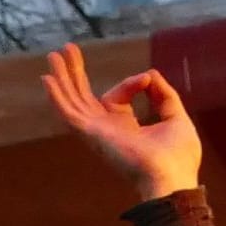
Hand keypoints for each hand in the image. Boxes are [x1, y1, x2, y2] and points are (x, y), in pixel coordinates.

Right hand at [40, 42, 202, 201]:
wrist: (172, 177)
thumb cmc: (178, 156)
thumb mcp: (175, 118)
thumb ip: (164, 96)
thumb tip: (151, 74)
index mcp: (125, 127)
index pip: (117, 95)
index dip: (131, 83)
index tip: (148, 79)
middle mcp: (106, 129)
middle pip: (84, 96)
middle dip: (76, 72)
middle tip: (67, 48)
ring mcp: (97, 132)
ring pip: (74, 100)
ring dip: (63, 77)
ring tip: (53, 55)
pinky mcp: (92, 134)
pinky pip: (69, 113)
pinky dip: (58, 96)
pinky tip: (47, 79)